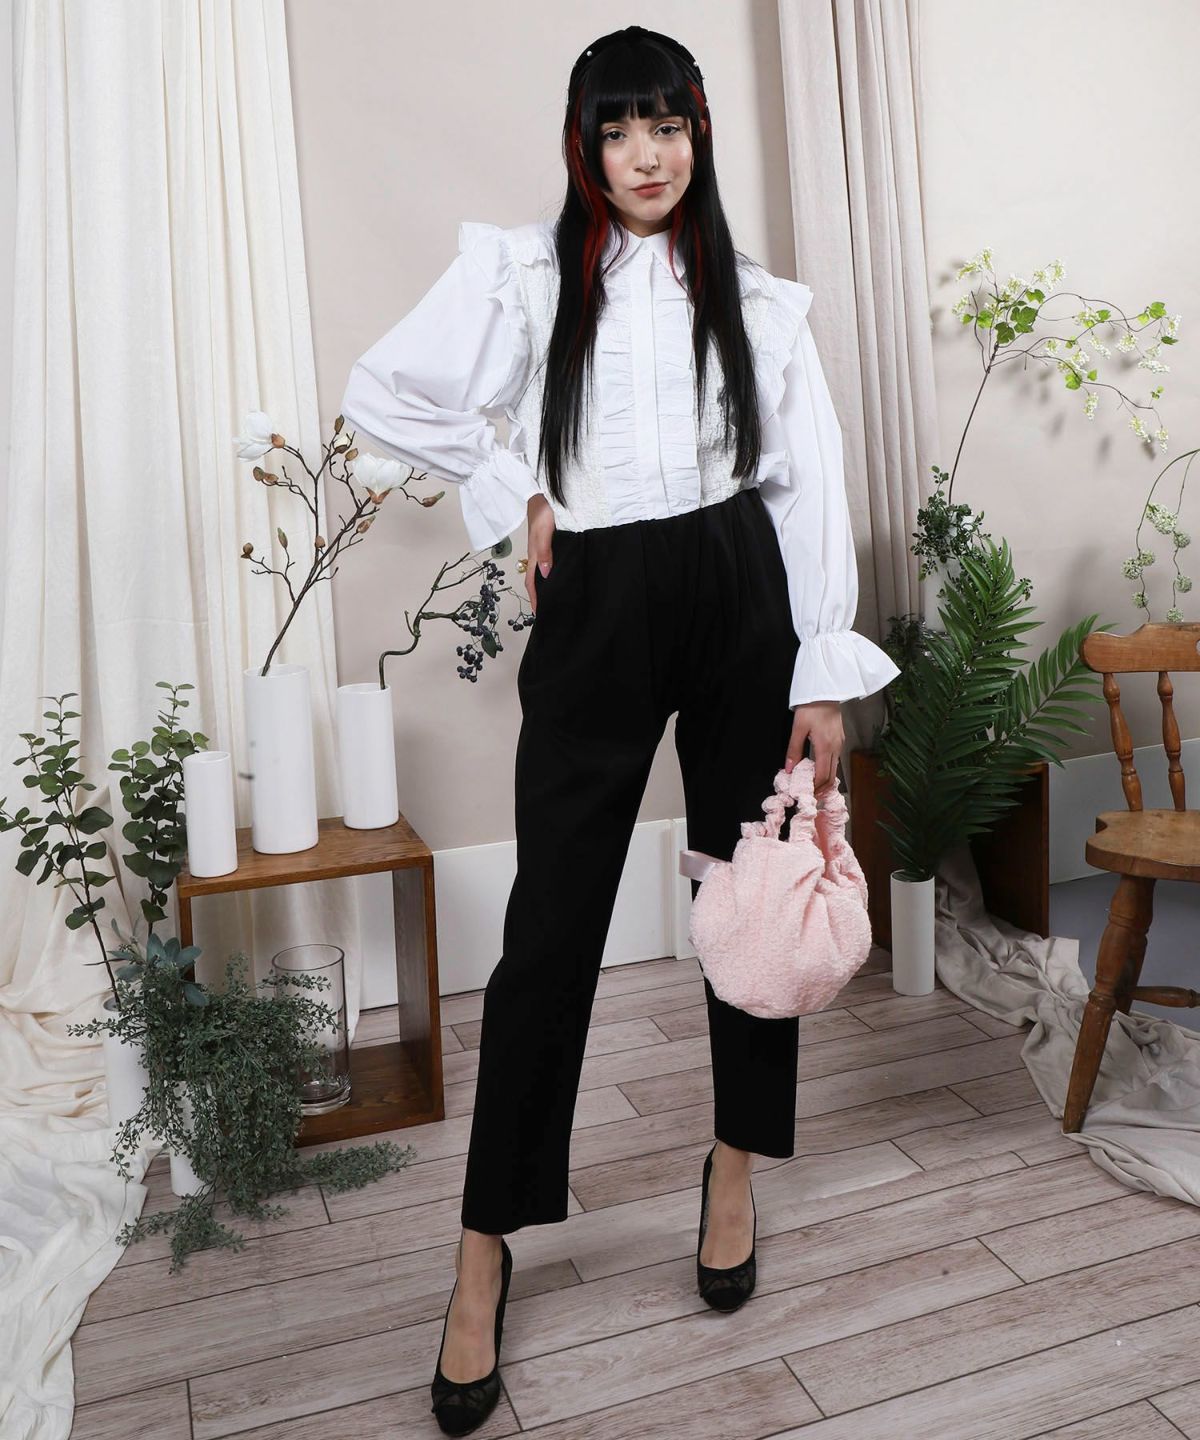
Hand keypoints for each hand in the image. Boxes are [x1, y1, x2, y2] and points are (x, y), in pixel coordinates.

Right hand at [526, 494, 555, 614]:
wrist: (543, 490)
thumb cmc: (544, 509)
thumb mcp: (544, 531)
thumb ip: (544, 551)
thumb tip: (546, 574)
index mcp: (534, 553)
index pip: (532, 581)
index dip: (536, 597)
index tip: (540, 613)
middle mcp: (538, 553)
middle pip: (537, 579)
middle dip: (541, 595)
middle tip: (550, 610)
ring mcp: (544, 547)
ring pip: (544, 571)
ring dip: (547, 585)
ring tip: (556, 597)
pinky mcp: (551, 540)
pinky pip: (550, 561)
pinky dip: (553, 572)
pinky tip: (562, 573)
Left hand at [785, 700, 843, 793]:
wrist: (826, 691)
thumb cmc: (811, 707)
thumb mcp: (798, 728)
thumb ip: (793, 750)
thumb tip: (788, 770)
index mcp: (825, 747)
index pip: (822, 776)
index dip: (814, 789)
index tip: (804, 795)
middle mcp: (835, 748)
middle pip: (831, 777)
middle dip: (821, 789)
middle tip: (809, 796)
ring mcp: (840, 745)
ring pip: (835, 770)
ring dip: (824, 781)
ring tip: (812, 787)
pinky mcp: (840, 740)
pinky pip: (835, 761)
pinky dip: (827, 771)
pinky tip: (818, 771)